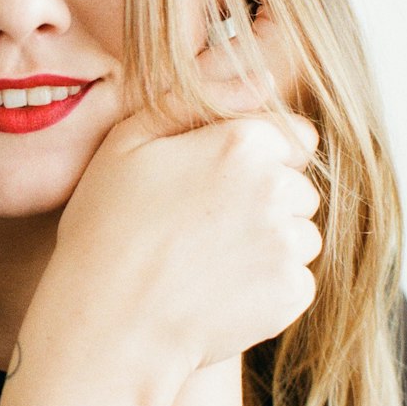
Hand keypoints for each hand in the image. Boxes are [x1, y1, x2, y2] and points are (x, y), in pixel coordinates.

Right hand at [48, 0, 321, 377]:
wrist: (109, 326)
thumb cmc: (106, 230)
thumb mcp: (128, 143)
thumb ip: (194, 97)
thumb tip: (262, 79)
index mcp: (243, 143)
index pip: (289, 138)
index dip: (250, 159)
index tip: (209, 185)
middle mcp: (278, 189)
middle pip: (296, 187)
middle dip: (263, 201)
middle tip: (199, 227)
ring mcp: (289, 245)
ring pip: (299, 234)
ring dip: (268, 243)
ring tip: (206, 261)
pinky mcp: (292, 294)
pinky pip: (294, 280)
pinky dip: (266, 286)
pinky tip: (217, 291)